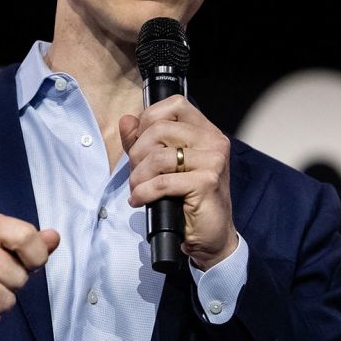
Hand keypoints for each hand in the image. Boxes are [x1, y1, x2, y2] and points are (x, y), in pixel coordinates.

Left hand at [120, 94, 236, 270]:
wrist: (211, 236)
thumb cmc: (187, 200)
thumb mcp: (162, 166)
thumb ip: (143, 141)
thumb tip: (126, 120)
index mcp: (206, 131)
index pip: (175, 104)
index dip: (149, 119)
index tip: (141, 144)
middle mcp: (214, 141)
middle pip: (160, 129)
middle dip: (137, 153)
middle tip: (136, 174)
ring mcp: (213, 161)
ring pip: (159, 156)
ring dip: (138, 176)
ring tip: (138, 189)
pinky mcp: (207, 183)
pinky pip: (163, 181)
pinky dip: (144, 192)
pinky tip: (141, 200)